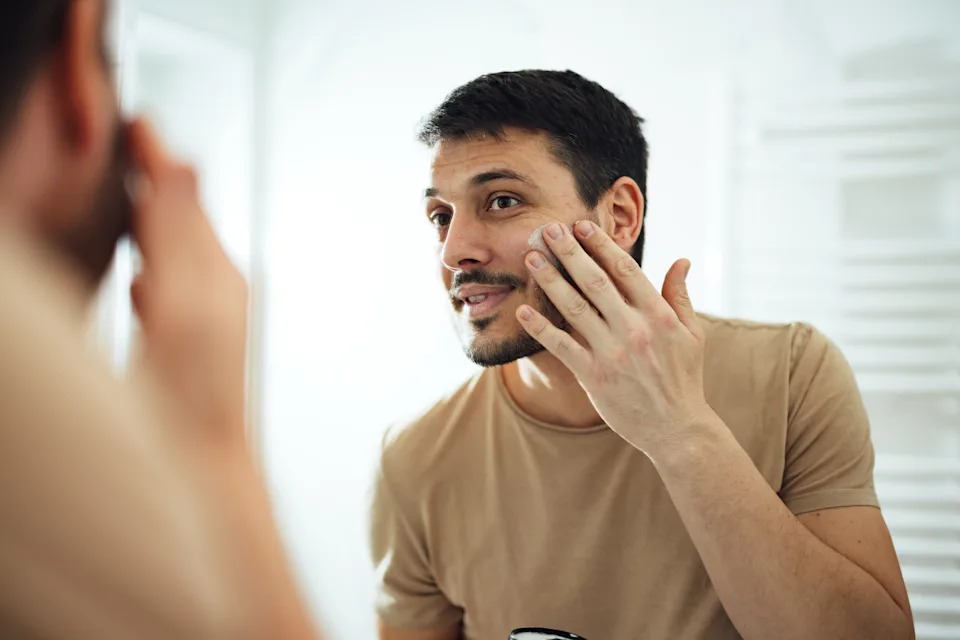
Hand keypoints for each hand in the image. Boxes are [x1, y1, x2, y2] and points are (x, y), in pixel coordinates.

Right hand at [127, 119, 248, 440]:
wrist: (204, 464)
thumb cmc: (192, 397)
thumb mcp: (181, 306)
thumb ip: (178, 237)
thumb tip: (180, 169)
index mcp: (212, 273)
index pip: (181, 197)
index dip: (156, 158)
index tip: (138, 121)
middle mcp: (216, 288)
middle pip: (184, 217)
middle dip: (157, 178)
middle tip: (132, 139)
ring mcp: (204, 318)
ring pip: (176, 251)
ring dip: (153, 217)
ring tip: (127, 188)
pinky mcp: (189, 347)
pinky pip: (170, 290)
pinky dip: (152, 267)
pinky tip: (138, 272)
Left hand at [516, 220, 713, 454]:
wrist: (676, 428)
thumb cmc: (684, 377)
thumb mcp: (691, 334)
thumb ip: (680, 295)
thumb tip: (681, 260)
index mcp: (658, 315)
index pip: (625, 270)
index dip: (601, 245)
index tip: (582, 225)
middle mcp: (634, 329)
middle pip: (595, 281)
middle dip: (569, 252)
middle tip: (548, 229)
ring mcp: (612, 352)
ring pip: (574, 308)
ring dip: (550, 280)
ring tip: (531, 258)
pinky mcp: (594, 375)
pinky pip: (561, 346)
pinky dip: (541, 327)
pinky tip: (523, 310)